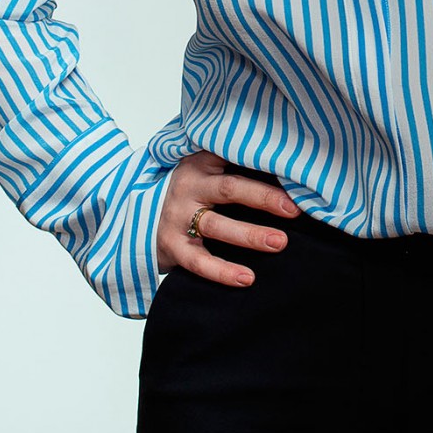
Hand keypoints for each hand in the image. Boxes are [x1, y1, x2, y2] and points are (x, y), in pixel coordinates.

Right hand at [154, 150, 300, 285]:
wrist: (137, 214)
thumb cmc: (188, 190)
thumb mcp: (206, 168)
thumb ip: (236, 164)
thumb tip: (290, 171)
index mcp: (202, 160)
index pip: (234, 154)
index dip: (263, 160)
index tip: (294, 168)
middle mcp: (189, 185)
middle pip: (229, 189)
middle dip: (264, 198)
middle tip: (294, 209)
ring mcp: (177, 215)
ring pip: (216, 225)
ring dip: (249, 235)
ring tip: (279, 242)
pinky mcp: (172, 245)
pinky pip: (198, 260)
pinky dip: (222, 271)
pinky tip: (247, 278)